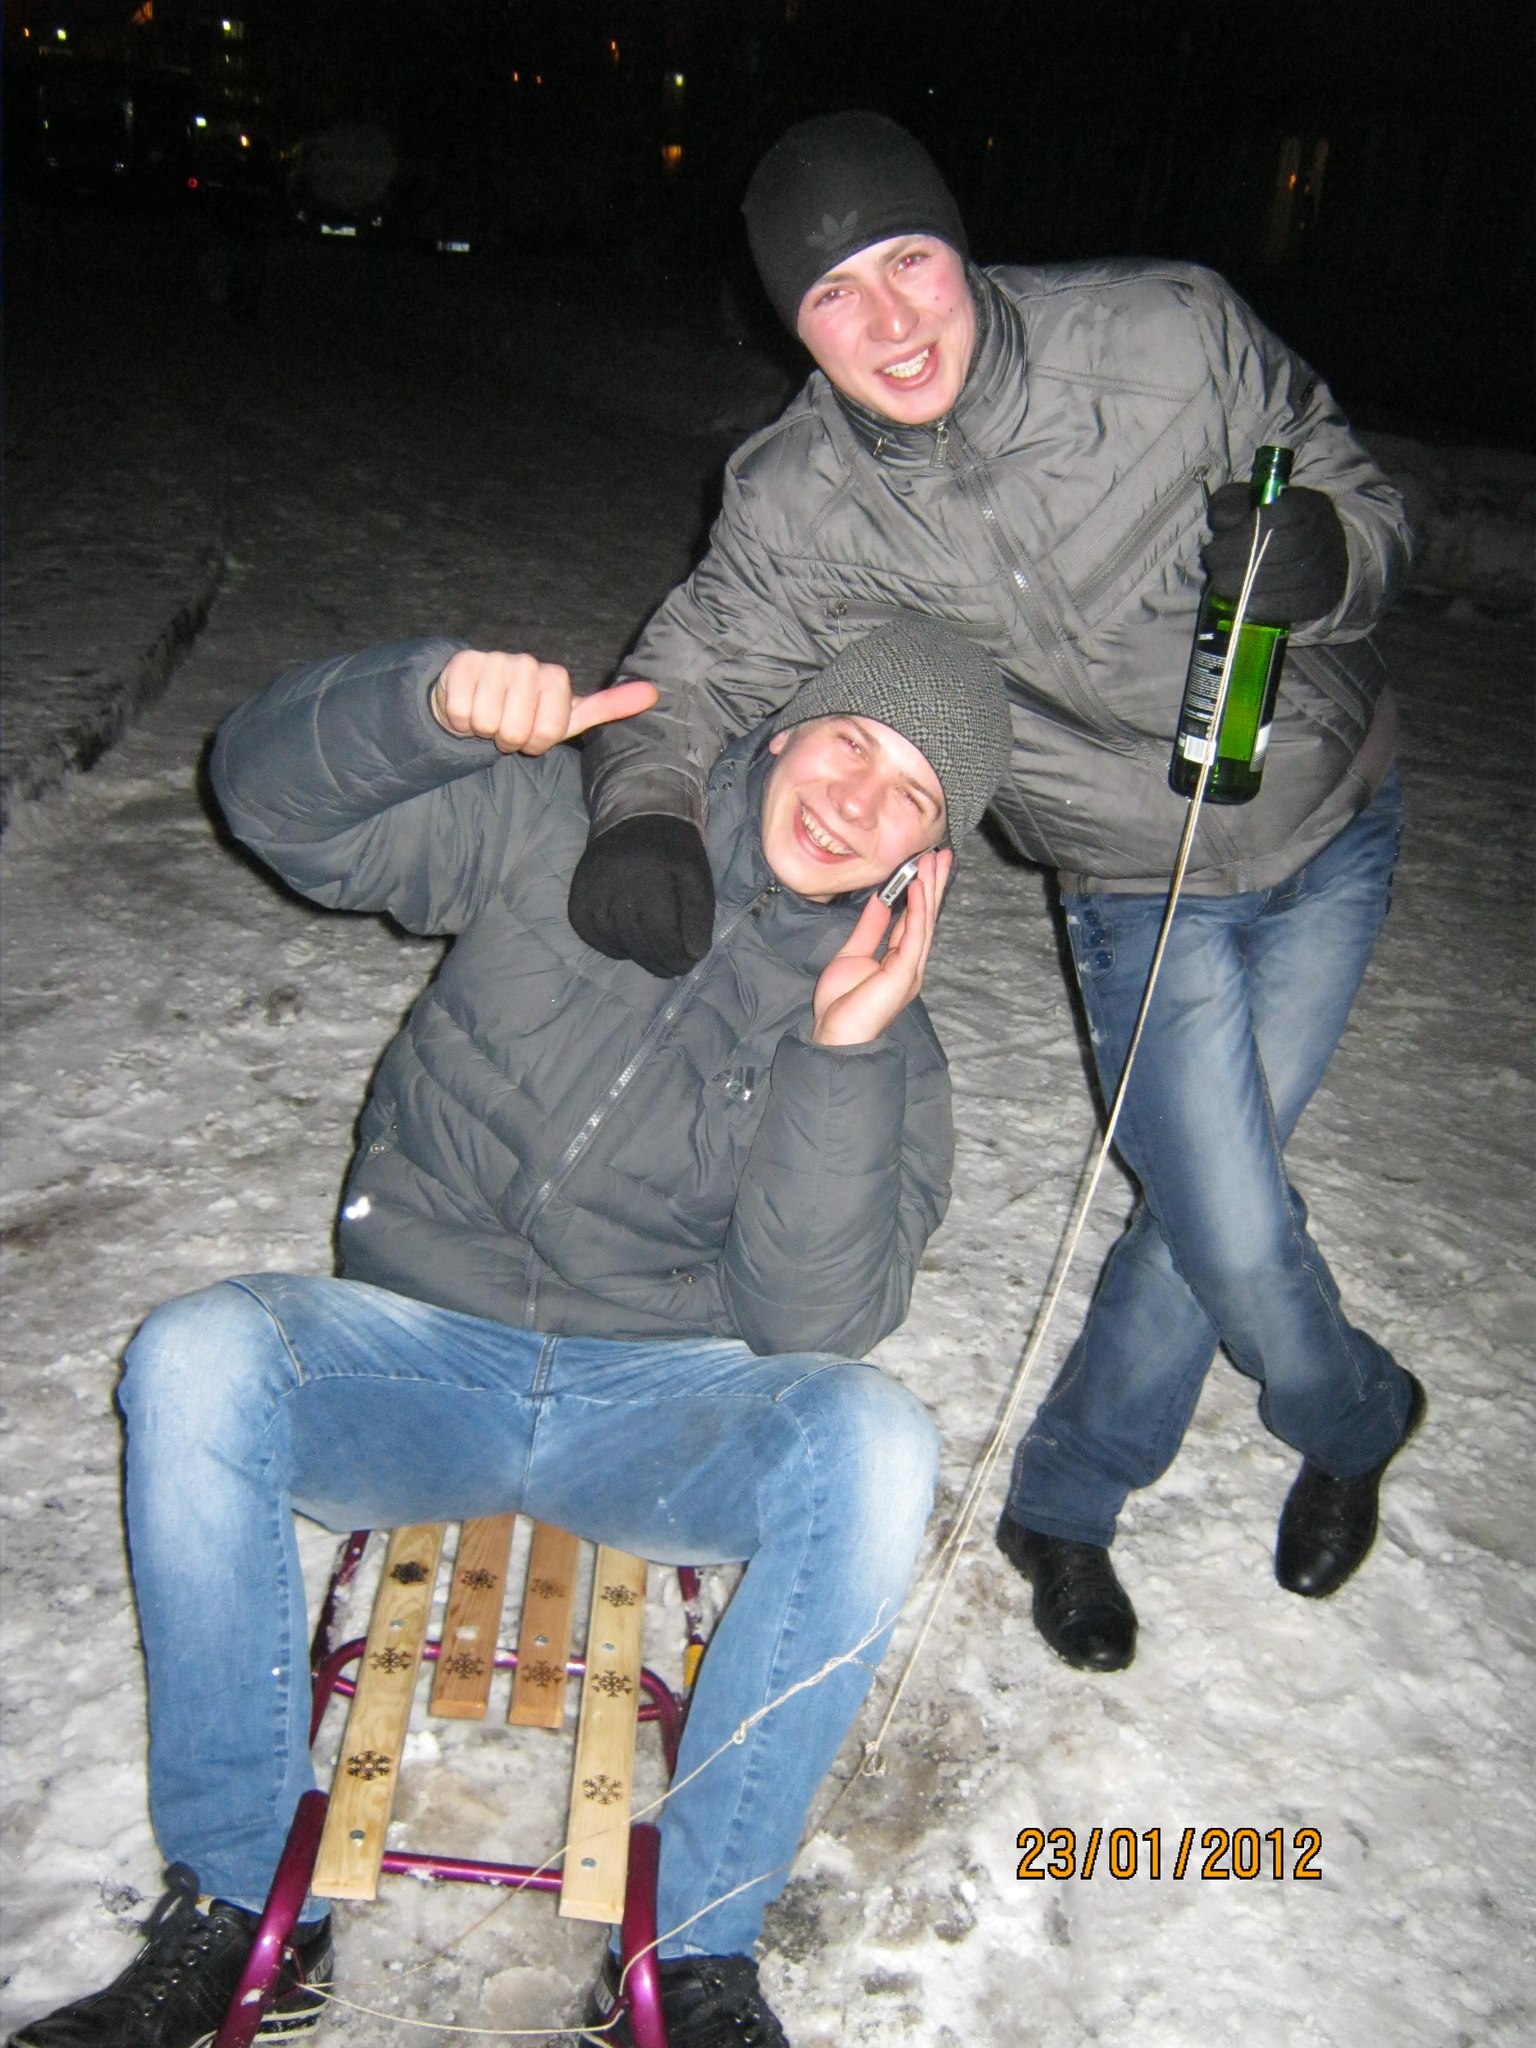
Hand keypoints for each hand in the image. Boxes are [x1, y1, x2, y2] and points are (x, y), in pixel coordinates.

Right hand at [431, 650, 658, 753]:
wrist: (476, 695)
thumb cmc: (526, 711)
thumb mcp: (569, 715)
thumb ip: (609, 706)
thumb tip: (654, 693)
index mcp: (555, 677)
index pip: (547, 733)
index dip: (535, 743)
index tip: (533, 732)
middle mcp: (527, 664)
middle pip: (515, 731)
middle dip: (508, 739)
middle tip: (507, 725)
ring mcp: (494, 660)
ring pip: (487, 722)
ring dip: (484, 730)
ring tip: (489, 714)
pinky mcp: (462, 664)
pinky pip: (461, 713)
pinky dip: (460, 721)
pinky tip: (468, 707)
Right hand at [568, 815, 716, 977]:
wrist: (631, 816)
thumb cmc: (670, 848)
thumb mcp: (696, 874)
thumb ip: (699, 915)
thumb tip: (694, 954)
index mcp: (649, 879)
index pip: (661, 935)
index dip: (676, 957)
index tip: (687, 965)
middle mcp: (615, 888)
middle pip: (638, 944)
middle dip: (659, 962)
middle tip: (673, 968)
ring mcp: (591, 895)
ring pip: (616, 943)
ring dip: (637, 956)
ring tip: (654, 955)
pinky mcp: (577, 900)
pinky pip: (593, 937)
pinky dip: (612, 947)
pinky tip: (628, 944)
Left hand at [811, 850, 952, 1046]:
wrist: (836, 1034)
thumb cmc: (842, 1004)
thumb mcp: (853, 954)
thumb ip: (870, 928)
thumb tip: (880, 901)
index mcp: (899, 958)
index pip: (914, 918)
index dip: (920, 891)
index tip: (925, 865)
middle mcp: (910, 961)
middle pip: (926, 915)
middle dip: (934, 884)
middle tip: (942, 855)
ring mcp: (911, 967)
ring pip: (925, 921)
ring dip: (930, 889)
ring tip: (935, 861)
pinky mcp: (906, 972)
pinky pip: (915, 934)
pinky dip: (917, 909)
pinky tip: (918, 887)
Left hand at [1202, 484, 1349, 621]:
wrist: (1314, 558)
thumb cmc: (1273, 528)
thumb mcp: (1249, 505)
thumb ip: (1231, 504)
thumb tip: (1221, 521)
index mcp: (1309, 504)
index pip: (1280, 515)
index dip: (1244, 532)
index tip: (1216, 543)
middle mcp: (1327, 533)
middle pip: (1284, 547)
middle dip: (1239, 560)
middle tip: (1213, 567)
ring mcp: (1331, 567)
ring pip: (1289, 578)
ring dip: (1247, 585)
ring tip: (1220, 584)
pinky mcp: (1326, 598)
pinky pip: (1296, 606)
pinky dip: (1266, 607)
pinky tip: (1244, 605)